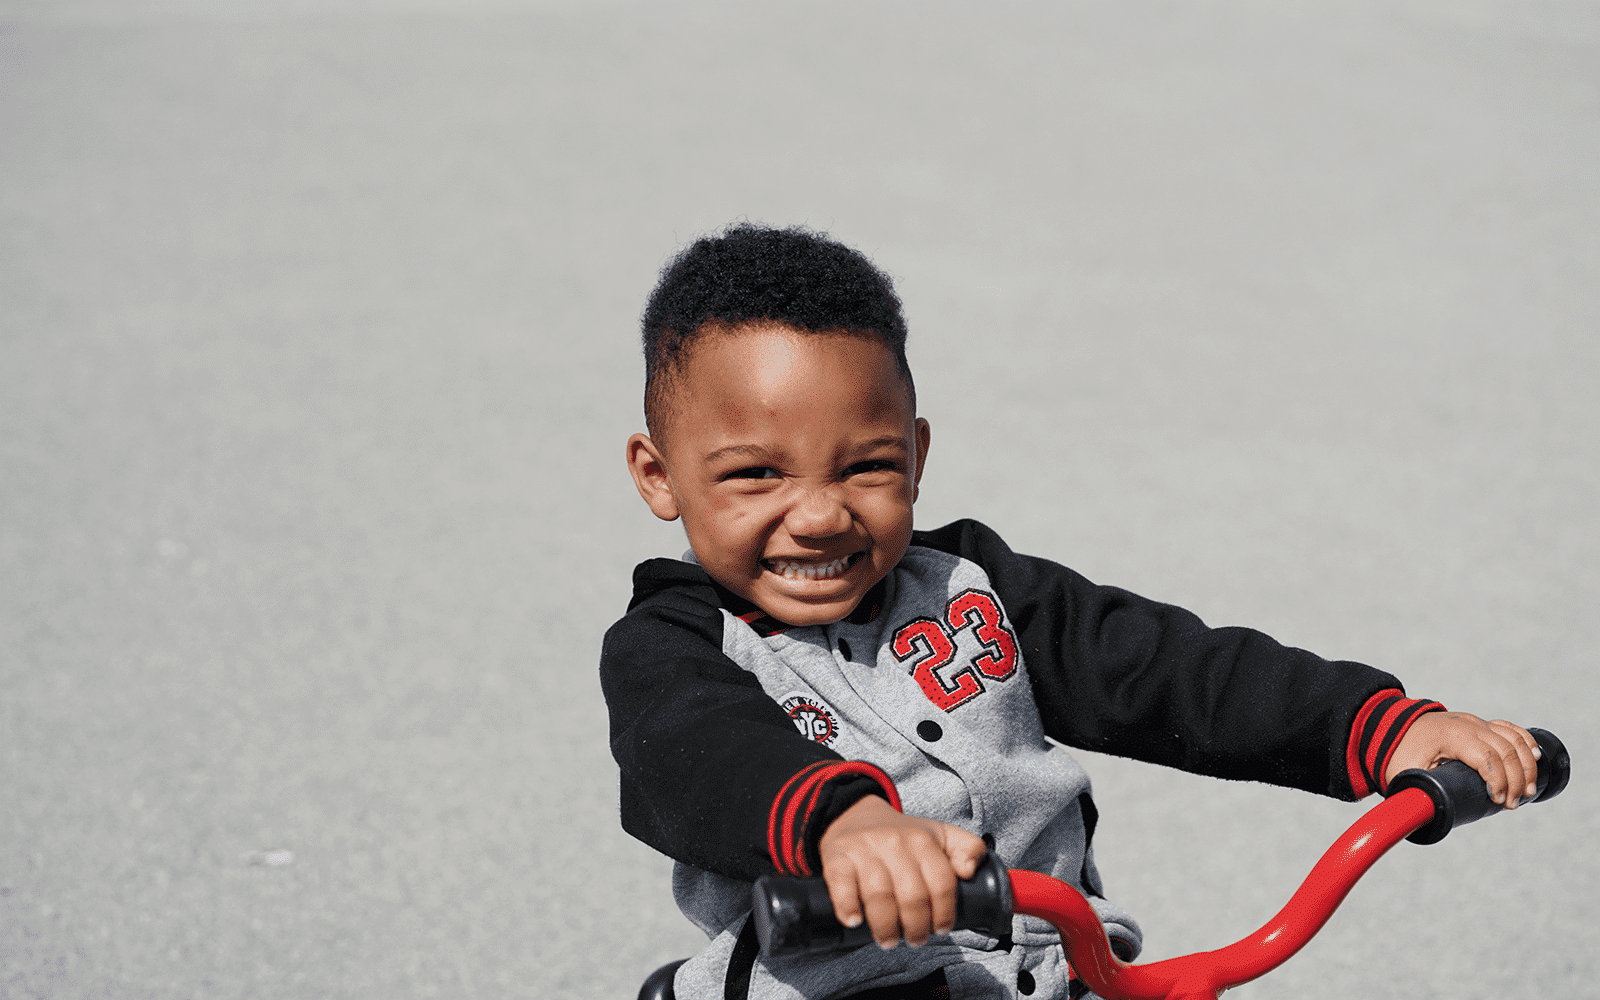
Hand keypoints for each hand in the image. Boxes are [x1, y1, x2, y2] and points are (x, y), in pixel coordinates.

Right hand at [817, 795, 987, 949]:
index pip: (941, 882)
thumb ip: (967, 848)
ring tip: (888, 940)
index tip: (941, 928)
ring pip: (879, 893)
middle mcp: (894, 842)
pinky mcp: (836, 857)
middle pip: (912, 894)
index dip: (944, 912)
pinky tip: (854, 920)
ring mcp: (864, 849)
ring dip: (886, 925)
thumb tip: (970, 871)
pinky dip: (847, 904)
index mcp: (923, 840)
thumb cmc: (901, 837)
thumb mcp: (940, 835)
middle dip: (916, 926)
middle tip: (915, 940)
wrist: (855, 816)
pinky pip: (841, 882)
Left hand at [1385, 712, 1540, 807]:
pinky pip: (1509, 729)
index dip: (1498, 780)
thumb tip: (1423, 822)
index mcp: (1451, 735)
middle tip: (1512, 804)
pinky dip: (1525, 742)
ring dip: (1526, 766)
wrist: (1392, 726)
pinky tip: (1535, 757)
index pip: (1486, 756)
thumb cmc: (1398, 753)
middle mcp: (1467, 724)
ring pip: (1513, 739)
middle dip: (1515, 779)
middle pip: (1505, 750)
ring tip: (1526, 792)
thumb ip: (1415, 795)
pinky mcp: (1479, 724)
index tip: (1497, 801)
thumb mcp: (1403, 774)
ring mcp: (1475, 722)